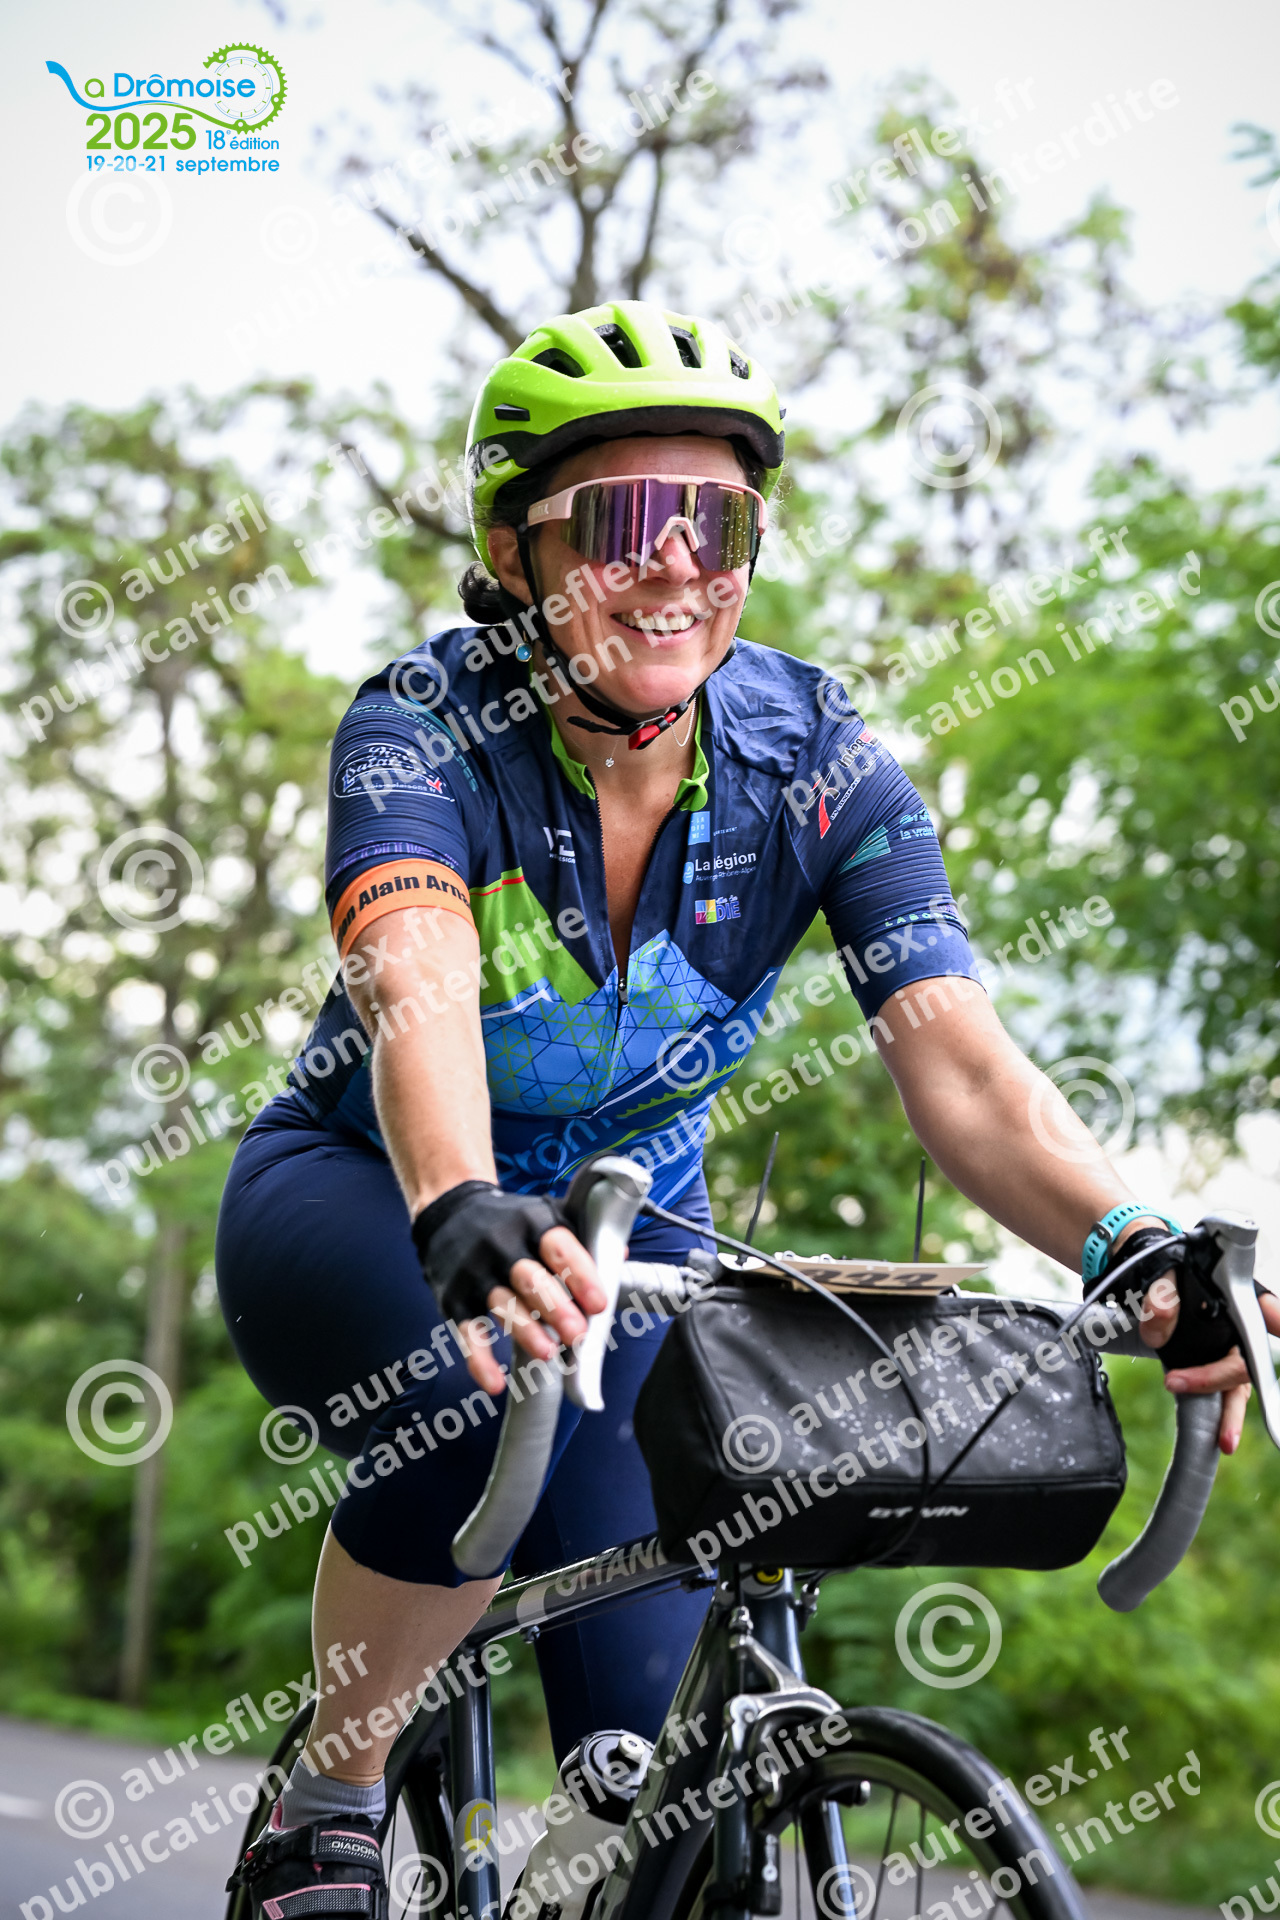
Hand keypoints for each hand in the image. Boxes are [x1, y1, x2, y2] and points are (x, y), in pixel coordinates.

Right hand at [462, 1225, 605, 1394]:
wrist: (447, 1212)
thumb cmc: (509, 1222)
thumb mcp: (544, 1216)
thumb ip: (580, 1238)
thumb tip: (620, 1257)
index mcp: (532, 1223)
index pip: (559, 1247)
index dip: (580, 1275)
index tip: (599, 1303)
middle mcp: (501, 1245)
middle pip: (530, 1278)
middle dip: (556, 1308)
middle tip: (578, 1335)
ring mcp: (475, 1272)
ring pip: (502, 1304)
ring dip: (525, 1331)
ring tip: (548, 1354)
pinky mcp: (454, 1297)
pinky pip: (466, 1331)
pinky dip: (479, 1360)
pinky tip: (494, 1383)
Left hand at [1140, 1273, 1279, 1453]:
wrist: (1161, 1282)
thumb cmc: (1172, 1272)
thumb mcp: (1162, 1273)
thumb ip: (1161, 1292)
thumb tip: (1159, 1324)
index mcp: (1239, 1295)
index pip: (1268, 1310)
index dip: (1276, 1318)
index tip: (1275, 1321)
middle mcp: (1245, 1326)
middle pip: (1246, 1357)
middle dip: (1221, 1377)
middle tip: (1177, 1382)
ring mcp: (1235, 1349)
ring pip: (1241, 1384)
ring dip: (1233, 1412)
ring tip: (1225, 1442)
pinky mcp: (1223, 1367)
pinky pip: (1228, 1394)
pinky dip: (1223, 1414)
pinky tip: (1220, 1437)